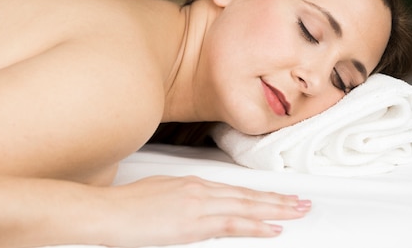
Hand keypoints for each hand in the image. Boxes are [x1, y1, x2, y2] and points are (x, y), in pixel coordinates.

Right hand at [98, 175, 310, 246]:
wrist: (110, 212)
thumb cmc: (127, 205)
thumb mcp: (159, 193)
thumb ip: (183, 199)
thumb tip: (196, 207)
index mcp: (191, 183)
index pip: (235, 190)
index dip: (259, 194)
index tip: (277, 197)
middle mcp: (199, 191)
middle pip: (246, 195)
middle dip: (276, 199)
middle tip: (301, 202)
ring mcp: (198, 205)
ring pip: (245, 206)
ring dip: (275, 209)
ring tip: (297, 212)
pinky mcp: (194, 223)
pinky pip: (232, 223)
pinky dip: (255, 225)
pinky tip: (273, 228)